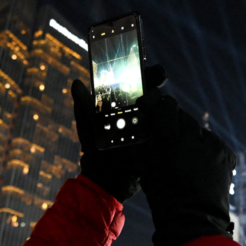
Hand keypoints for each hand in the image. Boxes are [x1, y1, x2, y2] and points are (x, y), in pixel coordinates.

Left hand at [70, 66, 167, 202]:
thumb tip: (77, 83)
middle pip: (150, 89)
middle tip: (160, 76)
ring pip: (160, 105)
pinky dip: (168, 119)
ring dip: (162, 100)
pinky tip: (168, 116)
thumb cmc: (94, 151)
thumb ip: (83, 106)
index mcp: (119, 104)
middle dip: (156, 80)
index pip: (132, 81)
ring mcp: (148, 125)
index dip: (140, 71)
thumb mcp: (88, 128)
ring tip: (159, 100)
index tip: (146, 65)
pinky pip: (167, 124)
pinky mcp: (157, 139)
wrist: (108, 180)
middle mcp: (136, 111)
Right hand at [136, 85, 235, 245]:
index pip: (166, 106)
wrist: (195, 224)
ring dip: (190, 138)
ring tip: (185, 157)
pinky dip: (206, 149)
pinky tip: (199, 164)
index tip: (153, 111)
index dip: (158, 107)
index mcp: (169, 140)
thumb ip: (144, 145)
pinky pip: (213, 143)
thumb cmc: (165, 200)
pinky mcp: (227, 155)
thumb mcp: (146, 171)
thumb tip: (141, 128)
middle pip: (183, 116)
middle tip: (167, 138)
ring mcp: (213, 147)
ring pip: (199, 130)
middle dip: (174, 124)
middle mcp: (193, 138)